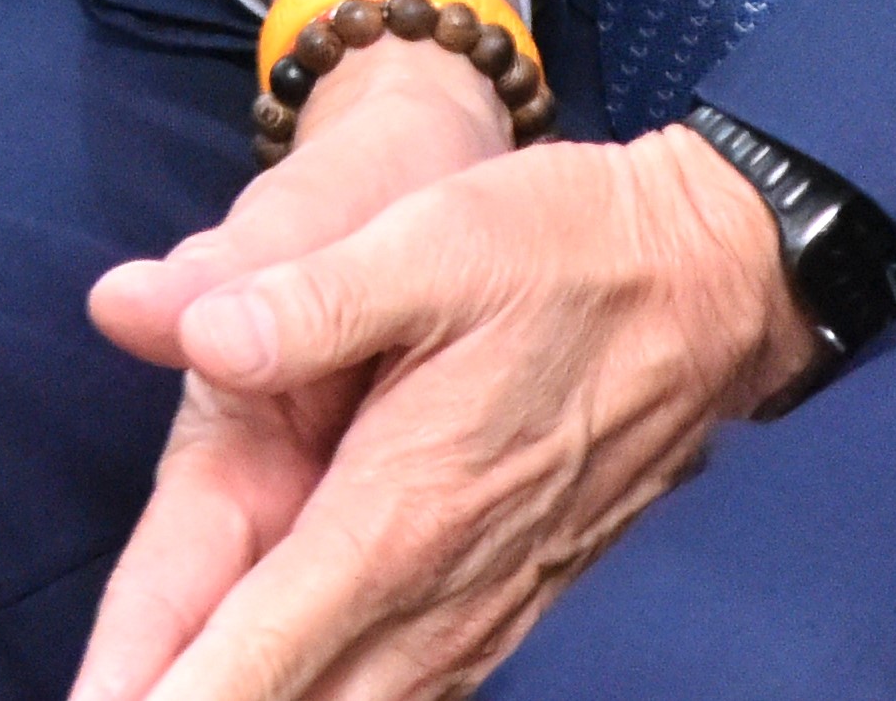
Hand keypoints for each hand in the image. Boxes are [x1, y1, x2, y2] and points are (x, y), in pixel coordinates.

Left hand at [73, 30, 514, 700]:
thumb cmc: (565, 249)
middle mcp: (436, 593)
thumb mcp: (430, 240)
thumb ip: (301, 294)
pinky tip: (300, 696)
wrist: (714, 283)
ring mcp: (478, 612)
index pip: (256, 654)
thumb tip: (181, 326)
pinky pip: (407, 700)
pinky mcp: (504, 606)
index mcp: (396, 512)